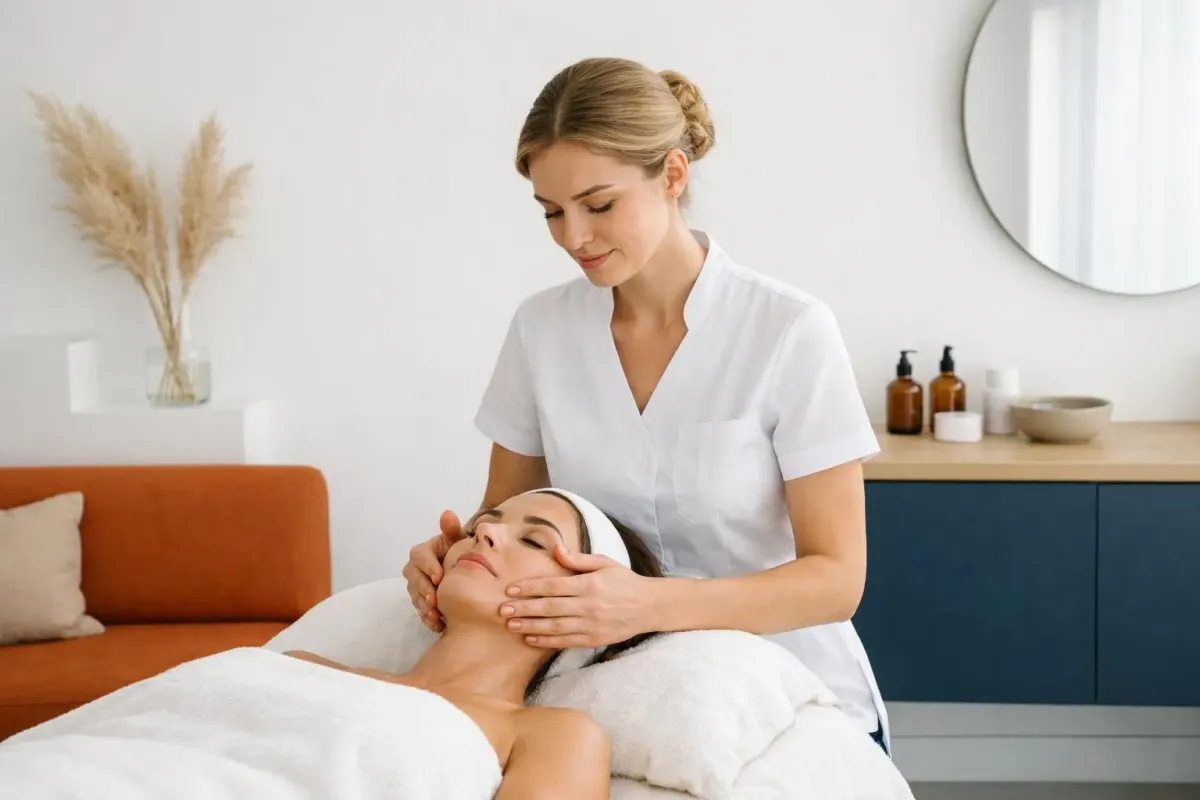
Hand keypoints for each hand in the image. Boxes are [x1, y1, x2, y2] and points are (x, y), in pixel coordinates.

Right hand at [403, 510, 465, 631]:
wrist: (463, 567)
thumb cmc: (459, 551)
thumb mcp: (458, 540)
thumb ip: (452, 530)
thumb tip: (447, 514)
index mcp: (423, 551)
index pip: (420, 556)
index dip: (428, 567)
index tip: (439, 577)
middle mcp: (415, 568)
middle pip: (413, 578)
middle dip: (423, 590)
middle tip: (435, 601)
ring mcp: (416, 586)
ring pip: (415, 596)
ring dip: (424, 607)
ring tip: (436, 617)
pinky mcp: (420, 601)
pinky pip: (420, 610)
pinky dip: (428, 618)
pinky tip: (438, 625)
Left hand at [499, 546, 652, 648]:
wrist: (649, 606)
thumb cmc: (624, 581)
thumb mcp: (605, 563)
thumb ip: (578, 559)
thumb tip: (556, 549)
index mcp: (590, 584)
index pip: (553, 586)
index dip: (530, 588)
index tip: (511, 589)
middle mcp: (589, 605)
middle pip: (550, 608)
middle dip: (524, 609)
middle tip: (502, 610)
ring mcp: (592, 624)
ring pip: (555, 627)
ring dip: (531, 627)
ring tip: (511, 625)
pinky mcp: (594, 639)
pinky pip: (566, 641)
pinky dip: (547, 642)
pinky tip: (531, 639)